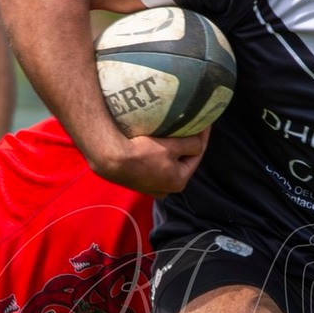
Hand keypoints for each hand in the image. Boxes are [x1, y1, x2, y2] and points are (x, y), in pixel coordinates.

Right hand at [90, 130, 209, 196]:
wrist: (109, 158)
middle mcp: (166, 189)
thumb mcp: (172, 146)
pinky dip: (156, 155)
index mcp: (178, 182)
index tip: (204, 123)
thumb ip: (191, 144)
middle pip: (182, 162)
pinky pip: (153, 165)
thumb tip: (199, 140)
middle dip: (185, 145)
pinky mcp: (137, 181)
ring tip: (171, 134)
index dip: (202, 137)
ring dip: (170, 150)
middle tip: (188, 127)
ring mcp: (150, 187)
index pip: (197, 155)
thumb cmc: (142, 153)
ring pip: (167, 164)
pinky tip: (153, 143)